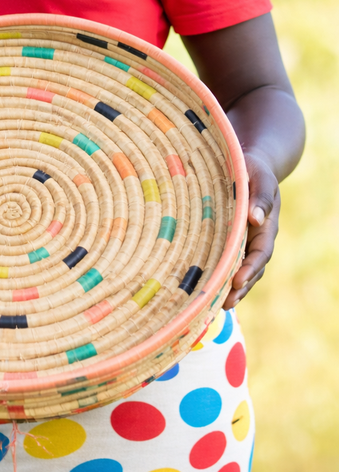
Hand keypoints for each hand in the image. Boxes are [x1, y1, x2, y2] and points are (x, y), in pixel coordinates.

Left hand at [224, 150, 279, 308]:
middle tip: (225, 302)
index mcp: (266, 227)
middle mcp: (257, 239)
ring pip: (240, 269)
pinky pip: (228, 261)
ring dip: (231, 287)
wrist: (249, 167)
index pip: (261, 253)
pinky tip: (206, 287)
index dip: (250, 268)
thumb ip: (260, 197)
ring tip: (216, 304)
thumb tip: (256, 219)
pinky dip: (220, 275)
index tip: (238, 281)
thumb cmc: (254, 170)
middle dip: (240, 287)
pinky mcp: (231, 240)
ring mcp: (245, 241)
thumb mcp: (261, 179)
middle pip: (252, 269)